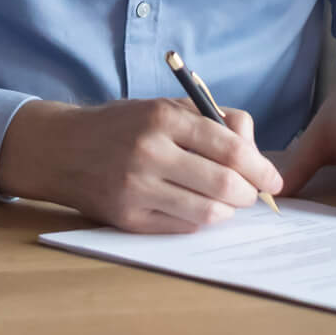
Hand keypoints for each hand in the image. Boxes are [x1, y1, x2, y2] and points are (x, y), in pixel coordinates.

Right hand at [0, 98, 283, 232]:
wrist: (62, 149)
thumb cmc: (122, 126)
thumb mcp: (163, 107)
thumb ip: (212, 120)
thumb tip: (254, 149)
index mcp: (162, 118)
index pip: (229, 147)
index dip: (260, 167)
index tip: (273, 179)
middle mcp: (149, 153)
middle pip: (223, 183)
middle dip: (249, 193)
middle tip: (253, 194)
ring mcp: (136, 189)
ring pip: (207, 211)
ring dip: (228, 210)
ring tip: (227, 202)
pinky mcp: (127, 218)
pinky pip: (182, 227)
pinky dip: (200, 220)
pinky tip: (199, 209)